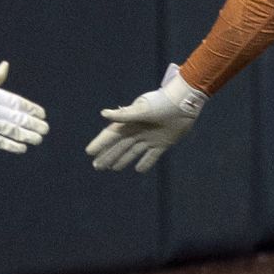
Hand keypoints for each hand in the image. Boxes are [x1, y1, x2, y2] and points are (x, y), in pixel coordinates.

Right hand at [0, 62, 49, 153]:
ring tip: (38, 139)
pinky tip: (22, 148)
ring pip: (11, 130)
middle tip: (45, 129)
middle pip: (17, 118)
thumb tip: (6, 65)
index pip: (17, 102)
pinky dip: (11, 145)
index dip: (31, 109)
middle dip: (33, 124)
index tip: (42, 114)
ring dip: (26, 135)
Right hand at [87, 64, 205, 172]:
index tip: (89, 152)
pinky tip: (139, 170)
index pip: (111, 135)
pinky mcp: (163, 142)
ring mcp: (150, 137)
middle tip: (97, 166)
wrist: (185, 102)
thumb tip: (103, 114)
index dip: (100, 143)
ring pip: (133, 152)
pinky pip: (152, 155)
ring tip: (113, 169)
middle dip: (108, 156)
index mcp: (131, 122)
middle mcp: (138, 131)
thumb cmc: (162, 103)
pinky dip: (146, 162)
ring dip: (122, 160)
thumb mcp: (142, 110)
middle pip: (119, 146)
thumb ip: (124, 115)